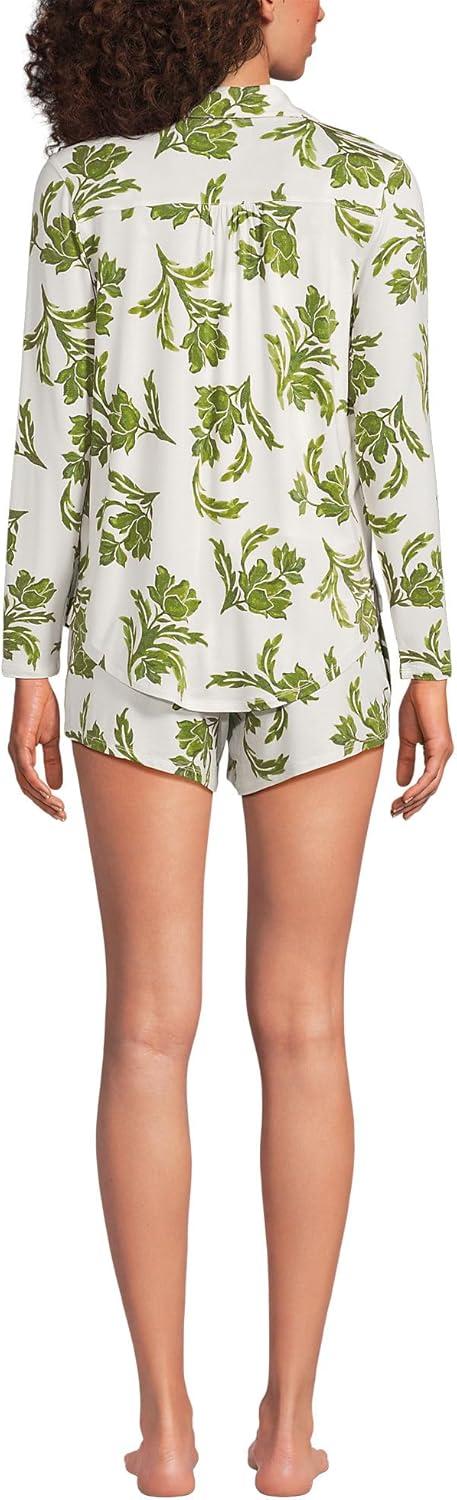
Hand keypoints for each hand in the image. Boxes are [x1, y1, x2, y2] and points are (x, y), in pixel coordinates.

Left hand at [8, 679, 65, 819]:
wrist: (36, 685)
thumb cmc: (42, 707)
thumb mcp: (52, 739)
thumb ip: (53, 762)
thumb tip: (57, 785)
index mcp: (23, 755)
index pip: (31, 785)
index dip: (45, 800)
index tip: (60, 811)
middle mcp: (16, 756)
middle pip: (28, 789)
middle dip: (45, 805)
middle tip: (62, 816)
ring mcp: (16, 750)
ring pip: (26, 783)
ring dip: (43, 799)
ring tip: (58, 809)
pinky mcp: (19, 743)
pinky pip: (27, 770)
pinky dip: (37, 784)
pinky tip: (49, 793)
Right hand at [391, 679, 452, 819]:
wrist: (422, 688)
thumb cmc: (415, 707)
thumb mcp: (406, 740)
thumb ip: (405, 761)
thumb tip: (402, 783)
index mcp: (436, 754)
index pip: (426, 783)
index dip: (414, 798)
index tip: (398, 808)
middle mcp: (443, 756)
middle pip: (430, 789)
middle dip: (413, 804)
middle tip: (397, 815)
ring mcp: (444, 753)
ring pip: (431, 785)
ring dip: (414, 800)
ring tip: (399, 809)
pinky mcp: (440, 749)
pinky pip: (430, 775)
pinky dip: (418, 787)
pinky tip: (407, 796)